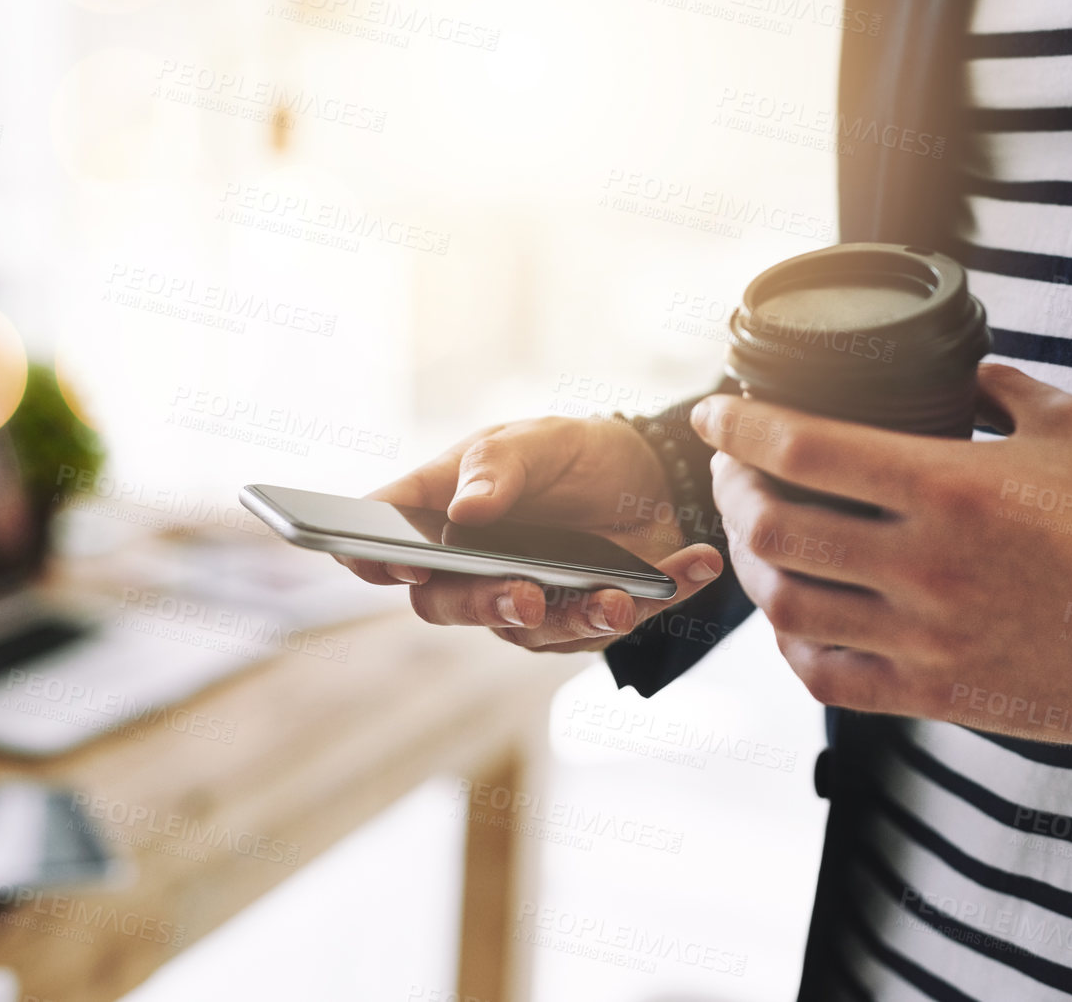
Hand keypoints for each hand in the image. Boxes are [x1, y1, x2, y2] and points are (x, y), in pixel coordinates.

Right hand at [338, 415, 722, 651]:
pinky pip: (619, 621)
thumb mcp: (539, 440)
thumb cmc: (570, 454)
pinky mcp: (588, 621)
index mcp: (442, 513)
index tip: (390, 564)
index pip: (385, 541)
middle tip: (521, 597)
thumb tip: (467, 511)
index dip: (372, 559)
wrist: (646, 474)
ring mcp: (528, 604)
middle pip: (450, 605)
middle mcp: (474, 571)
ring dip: (581, 615)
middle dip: (487, 605)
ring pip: (537, 631)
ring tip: (619, 597)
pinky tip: (699, 563)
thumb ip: (499, 468)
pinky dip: (664, 594)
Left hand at [694, 364, 1071, 740]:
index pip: (804, 448)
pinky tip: (795, 616)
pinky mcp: (939, 694)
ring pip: (789, 606)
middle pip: (775, 530)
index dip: (738, 425)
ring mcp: (928, 637)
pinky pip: (829, 677)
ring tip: (756, 541)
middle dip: (733, 494)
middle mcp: (928, 564)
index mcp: (953, 486)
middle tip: (734, 474)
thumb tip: (967, 370)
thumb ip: (1005, 389)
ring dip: (754, 568)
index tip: (714, 411)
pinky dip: (793, 642)